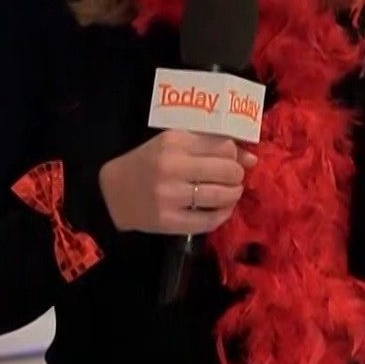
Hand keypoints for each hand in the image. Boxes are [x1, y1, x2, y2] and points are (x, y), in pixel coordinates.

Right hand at [98, 131, 257, 234]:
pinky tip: (221, 210)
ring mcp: (170, 196)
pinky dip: (222, 215)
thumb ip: (210, 146)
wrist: (112, 193)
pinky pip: (209, 220)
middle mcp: (172, 167)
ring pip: (221, 195)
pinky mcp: (169, 221)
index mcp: (174, 142)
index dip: (236, 154)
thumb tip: (251, 159)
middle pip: (227, 170)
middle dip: (237, 175)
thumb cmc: (147, 163)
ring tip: (230, 193)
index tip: (234, 160)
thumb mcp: (174, 144)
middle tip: (233, 178)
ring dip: (233, 195)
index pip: (223, 146)